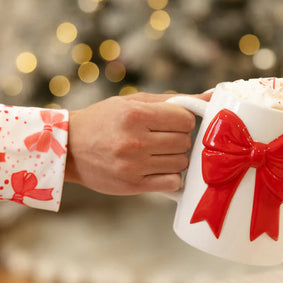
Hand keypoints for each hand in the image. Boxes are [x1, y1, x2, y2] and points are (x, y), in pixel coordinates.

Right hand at [65, 91, 209, 194]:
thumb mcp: (135, 102)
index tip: (172, 123)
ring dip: (175, 158)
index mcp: (135, 114)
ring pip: (181, 163)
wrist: (70, 148)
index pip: (185, 119)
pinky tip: (157, 169)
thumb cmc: (105, 120)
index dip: (183, 121)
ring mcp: (134, 165)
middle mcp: (135, 140)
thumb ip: (174, 100)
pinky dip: (170, 176)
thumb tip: (213, 96)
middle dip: (179, 140)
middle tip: (163, 139)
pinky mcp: (133, 185)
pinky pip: (172, 182)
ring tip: (157, 154)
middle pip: (184, 142)